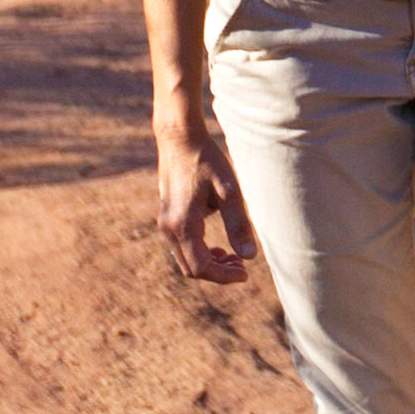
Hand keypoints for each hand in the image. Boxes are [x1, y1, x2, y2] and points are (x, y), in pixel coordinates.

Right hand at [152, 100, 255, 282]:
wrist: (179, 137)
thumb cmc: (206, 160)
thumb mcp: (229, 191)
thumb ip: (238, 224)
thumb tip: (250, 257)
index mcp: (183, 225)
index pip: (201, 267)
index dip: (224, 276)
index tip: (245, 273)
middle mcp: (169, 228)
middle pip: (191, 268)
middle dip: (217, 272)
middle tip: (241, 266)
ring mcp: (165, 222)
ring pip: (184, 258)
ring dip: (208, 262)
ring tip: (233, 256)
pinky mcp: (167, 214)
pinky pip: (181, 245)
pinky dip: (199, 251)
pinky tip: (217, 244)